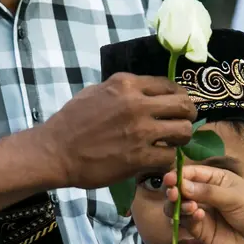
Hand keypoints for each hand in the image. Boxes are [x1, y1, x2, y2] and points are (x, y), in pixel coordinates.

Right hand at [40, 72, 196, 188]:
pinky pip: (170, 156)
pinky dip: (167, 159)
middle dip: (188, 115)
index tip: (178, 105)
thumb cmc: (71, 120)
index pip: (169, 84)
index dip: (179, 96)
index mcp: (127, 84)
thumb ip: (123, 90)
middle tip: (182, 123)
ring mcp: (140, 131)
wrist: (55, 151)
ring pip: (183, 131)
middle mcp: (137, 104)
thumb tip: (145, 93)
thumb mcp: (96, 91)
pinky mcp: (139, 157)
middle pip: (183, 105)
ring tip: (172, 142)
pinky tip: (158, 159)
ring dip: (181, 138)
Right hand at [163, 165, 243, 243]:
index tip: (169, 179)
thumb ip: (207, 191)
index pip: (190, 173)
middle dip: (174, 191)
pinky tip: (198, 216)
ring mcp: (202, 214)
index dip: (177, 175)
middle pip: (179, 191)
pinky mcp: (202, 232)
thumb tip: (181, 185)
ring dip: (178, 206)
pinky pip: (187, 224)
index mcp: (214, 179)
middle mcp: (204, 195)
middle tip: (173, 193)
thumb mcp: (234, 195)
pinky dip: (188, 219)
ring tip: (190, 207)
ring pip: (178, 208)